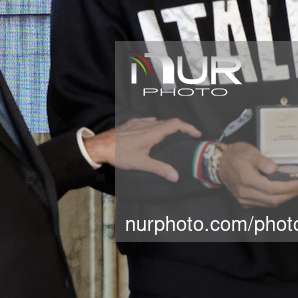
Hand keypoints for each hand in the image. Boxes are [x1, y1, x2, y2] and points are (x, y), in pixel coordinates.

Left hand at [84, 117, 201, 181]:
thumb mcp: (141, 164)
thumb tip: (176, 176)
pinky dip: (155, 126)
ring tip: (171, 137)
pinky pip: (148, 121)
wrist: (99, 146)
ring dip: (167, 127)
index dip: (189, 127)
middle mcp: (147, 124)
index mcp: (153, 132)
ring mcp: (138, 122)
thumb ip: (160, 169)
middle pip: (169, 122)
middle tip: (187, 137)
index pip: (176, 124)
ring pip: (158, 121)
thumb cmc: (119, 154)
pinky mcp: (131, 123)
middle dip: (181, 128)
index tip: (197, 134)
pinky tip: (151, 134)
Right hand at [219, 142, 297, 208]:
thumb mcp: (249, 151)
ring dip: (285, 197)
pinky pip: (264, 204)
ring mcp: (244, 199)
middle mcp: (245, 192)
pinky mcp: (244, 202)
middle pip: (273, 199)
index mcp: (246, 179)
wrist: (219, 163)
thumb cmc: (235, 155)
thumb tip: (274, 168)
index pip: (272, 189)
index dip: (288, 187)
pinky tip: (282, 191)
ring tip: (294, 188)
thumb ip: (262, 160)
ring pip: (270, 204)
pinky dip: (275, 199)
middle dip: (291, 193)